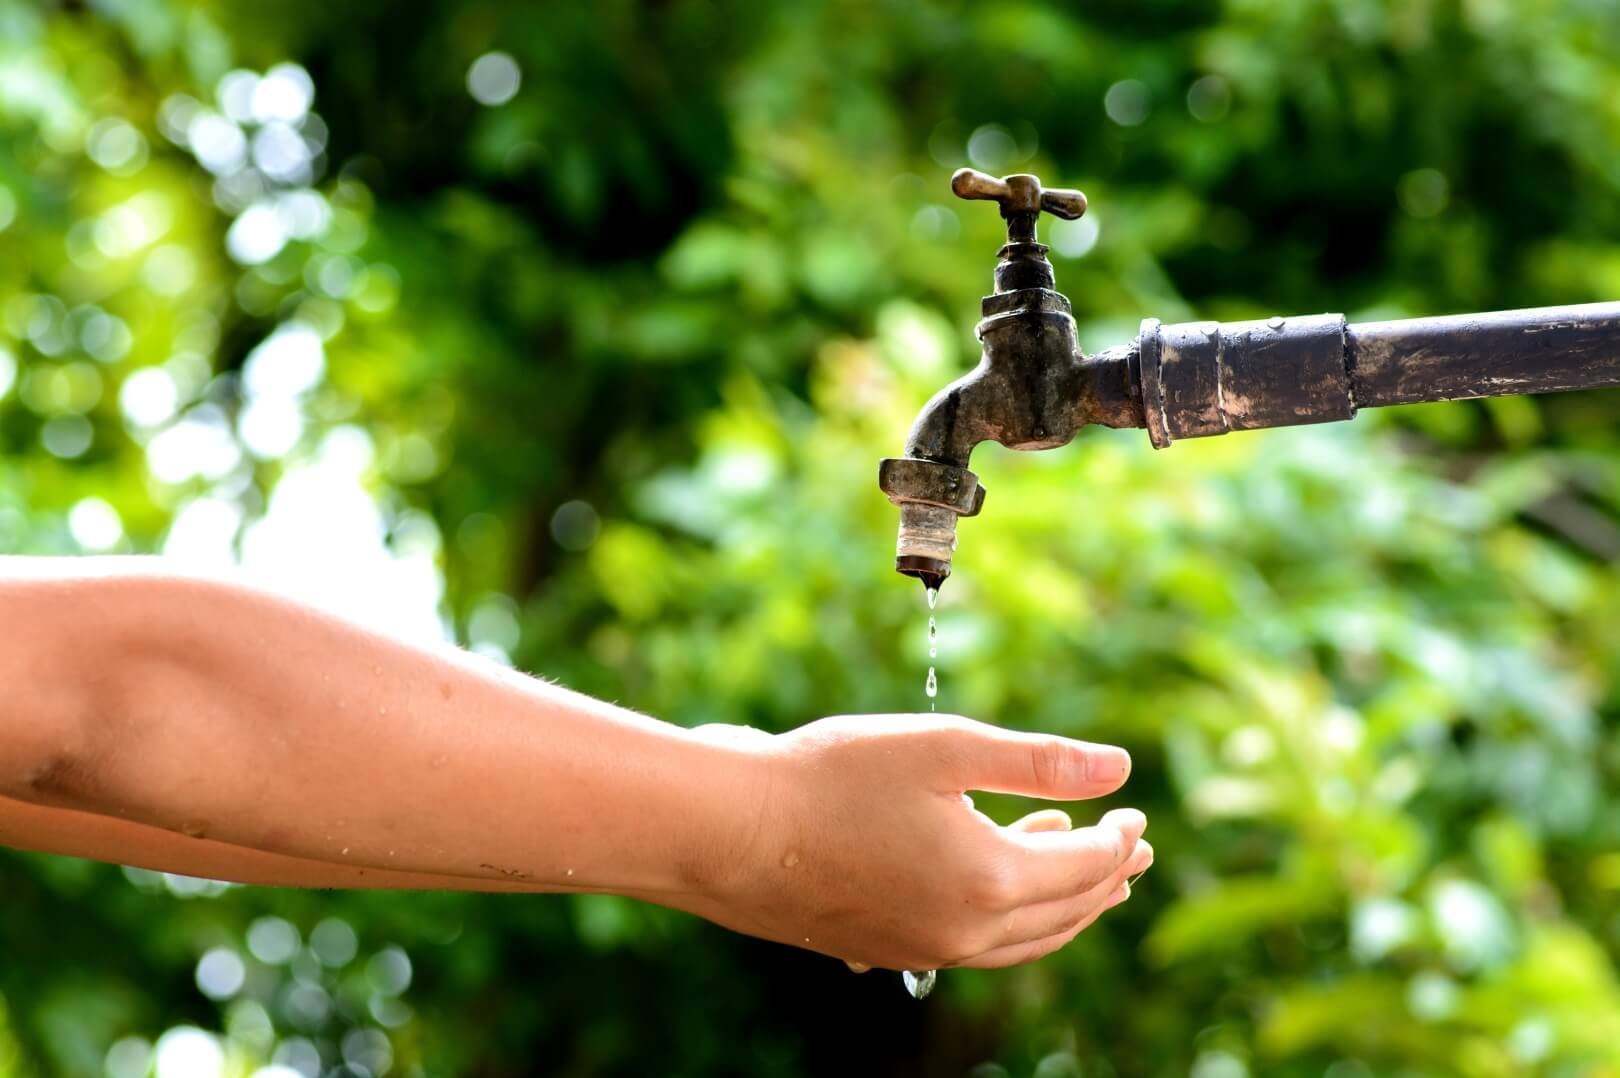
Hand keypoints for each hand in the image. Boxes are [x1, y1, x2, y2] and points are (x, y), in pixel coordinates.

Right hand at [704, 713, 1150, 970]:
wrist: (731, 833)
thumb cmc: (831, 777)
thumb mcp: (944, 748)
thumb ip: (1038, 762)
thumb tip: (1120, 768)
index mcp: (989, 880)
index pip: (1085, 867)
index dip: (1117, 837)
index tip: (1134, 810)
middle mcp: (966, 932)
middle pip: (1063, 913)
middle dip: (1106, 878)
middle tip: (1132, 849)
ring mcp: (925, 949)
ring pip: (1022, 938)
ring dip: (1063, 904)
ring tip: (1082, 871)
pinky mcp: (888, 949)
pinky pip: (976, 944)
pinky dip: (1009, 917)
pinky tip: (996, 881)